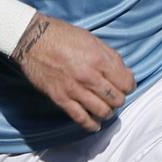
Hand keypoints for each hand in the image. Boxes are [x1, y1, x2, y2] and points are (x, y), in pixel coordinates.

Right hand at [11, 14, 135, 131]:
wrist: (32, 39)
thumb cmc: (62, 35)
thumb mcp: (92, 39)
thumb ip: (109, 57)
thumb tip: (124, 73)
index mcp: (99, 59)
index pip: (125, 82)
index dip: (129, 86)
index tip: (126, 86)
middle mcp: (89, 76)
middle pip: (116, 99)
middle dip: (119, 99)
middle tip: (115, 96)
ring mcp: (74, 89)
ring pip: (102, 111)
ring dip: (108, 112)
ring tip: (106, 109)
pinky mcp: (61, 98)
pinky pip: (80, 118)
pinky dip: (91, 125)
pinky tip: (95, 125)